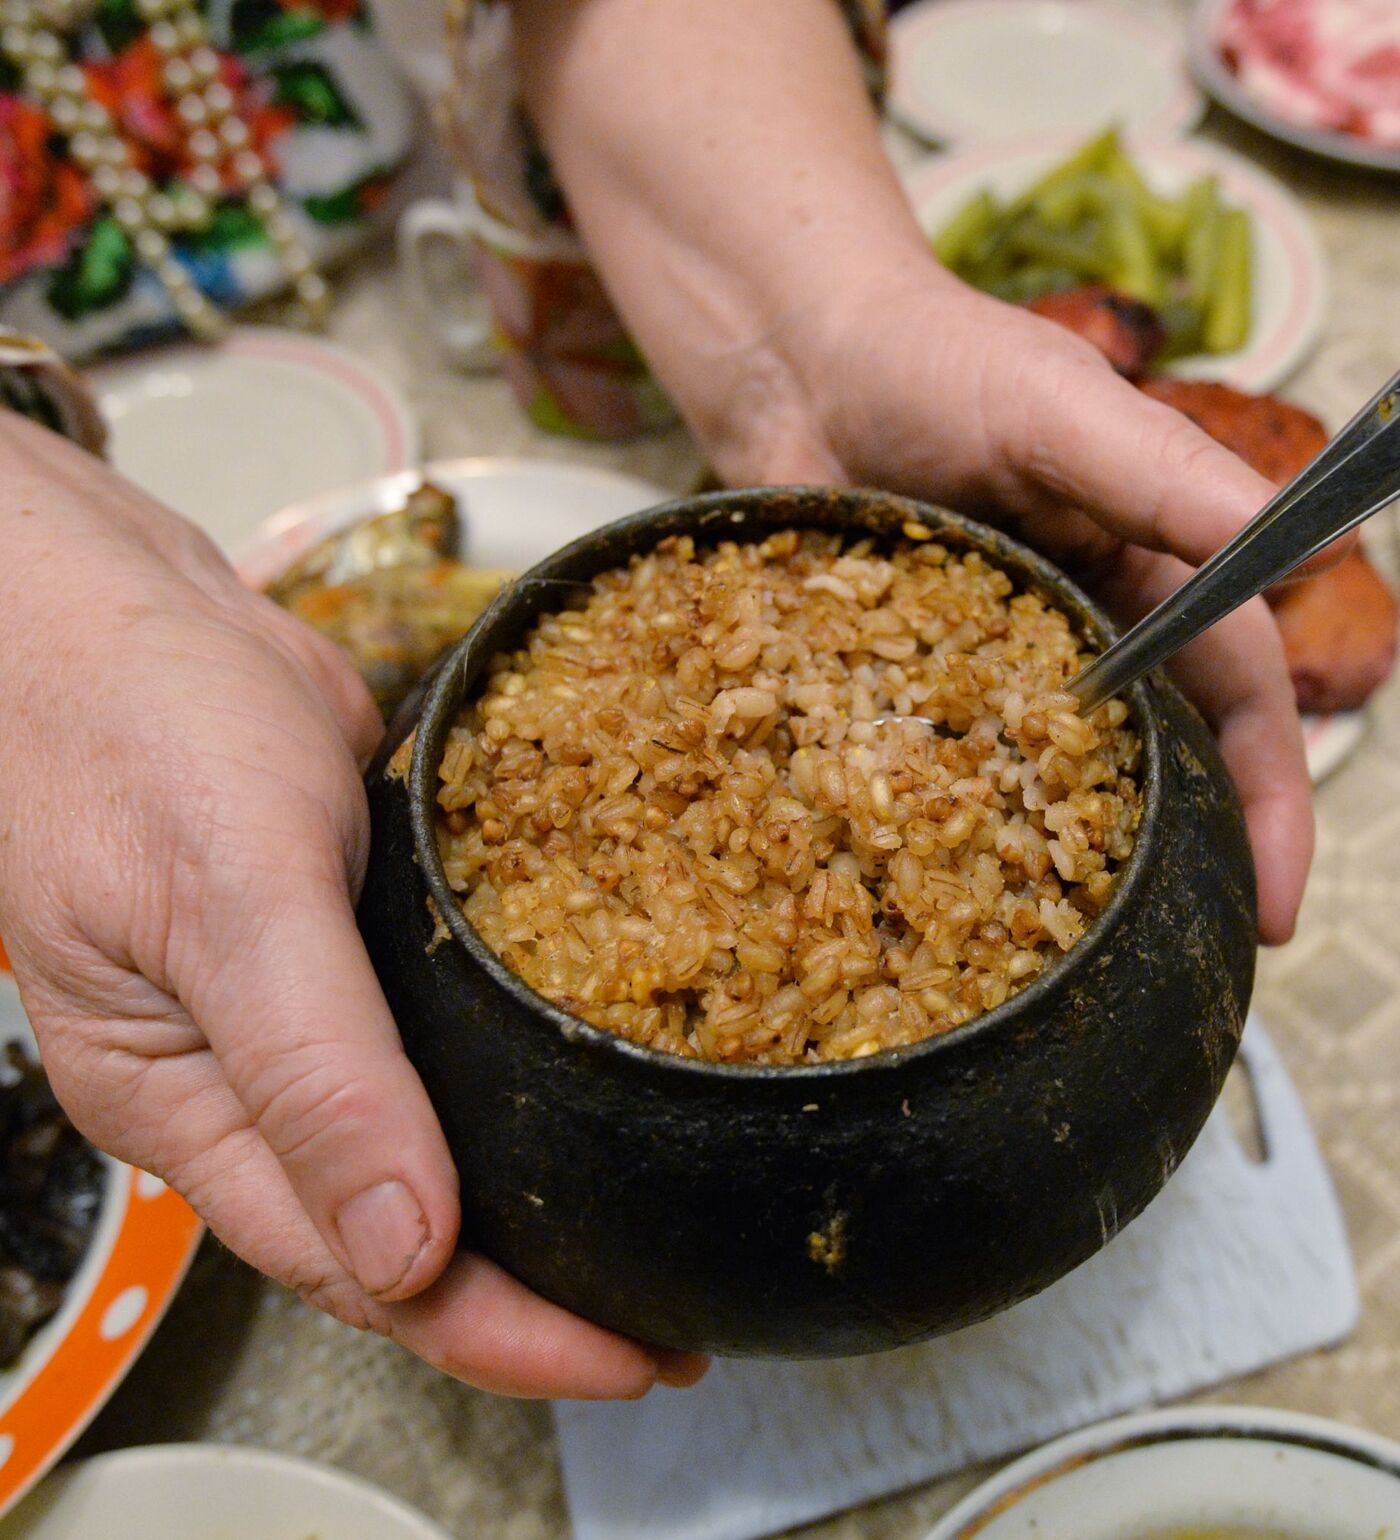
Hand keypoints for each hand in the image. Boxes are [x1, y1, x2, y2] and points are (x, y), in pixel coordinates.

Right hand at [0, 413, 705, 1397]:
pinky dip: (518, 1073)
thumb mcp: (228, 904)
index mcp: (194, 1108)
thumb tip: (406, 1249)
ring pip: (430, 1137)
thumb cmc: (130, 733)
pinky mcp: (359, 940)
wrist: (126, 608)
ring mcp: (310, 1014)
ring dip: (532, 1192)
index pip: (361, 1267)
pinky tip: (594, 1079)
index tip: (624, 1356)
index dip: (498, 1329)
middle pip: (406, 1229)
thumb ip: (314, 1075)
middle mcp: (255, 1082)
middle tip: (666, 1320)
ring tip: (647, 1227)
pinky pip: (444, 1033)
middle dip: (533, 1292)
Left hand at [720, 276, 1316, 944]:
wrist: (792, 360)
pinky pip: (934, 762)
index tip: (1270, 901)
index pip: (1236, 692)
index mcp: (1150, 566)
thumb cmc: (936, 360)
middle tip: (1189, 957)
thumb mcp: (1064, 412)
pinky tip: (940, 892)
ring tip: (1070, 956)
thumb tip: (1317, 551)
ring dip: (1068, 860)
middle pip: (1154, 752)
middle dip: (1185, 851)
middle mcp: (1079, 625)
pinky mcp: (897, 675)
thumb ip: (1176, 484)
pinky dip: (947, 822)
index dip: (1265, 795)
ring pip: (1045, 775)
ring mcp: (985, 659)